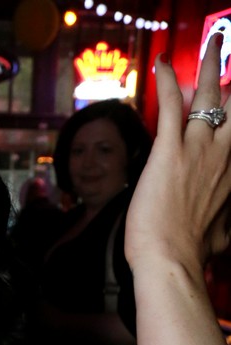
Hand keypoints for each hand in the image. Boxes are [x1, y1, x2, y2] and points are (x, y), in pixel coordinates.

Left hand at [126, 34, 230, 271]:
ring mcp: (197, 149)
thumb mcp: (222, 237)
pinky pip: (171, 104)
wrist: (170, 260)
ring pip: (210, 94)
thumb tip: (226, 235)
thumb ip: (225, 226)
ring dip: (210, 64)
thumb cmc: (191, 254)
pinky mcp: (169, 149)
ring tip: (213, 42)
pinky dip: (167, 80)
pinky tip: (162, 64)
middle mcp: (223, 155)